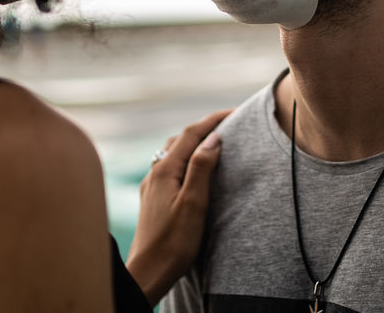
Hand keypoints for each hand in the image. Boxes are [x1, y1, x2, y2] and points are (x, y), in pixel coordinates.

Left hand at [126, 109, 230, 305]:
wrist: (148, 271)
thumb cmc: (173, 242)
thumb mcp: (193, 204)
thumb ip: (201, 168)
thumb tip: (213, 138)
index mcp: (165, 170)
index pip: (191, 134)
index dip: (213, 120)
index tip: (235, 112)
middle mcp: (155, 172)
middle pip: (180, 139)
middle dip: (203, 127)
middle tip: (228, 123)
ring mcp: (151, 185)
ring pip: (172, 152)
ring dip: (192, 141)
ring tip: (213, 141)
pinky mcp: (152, 197)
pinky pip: (169, 166)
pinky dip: (184, 157)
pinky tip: (191, 168)